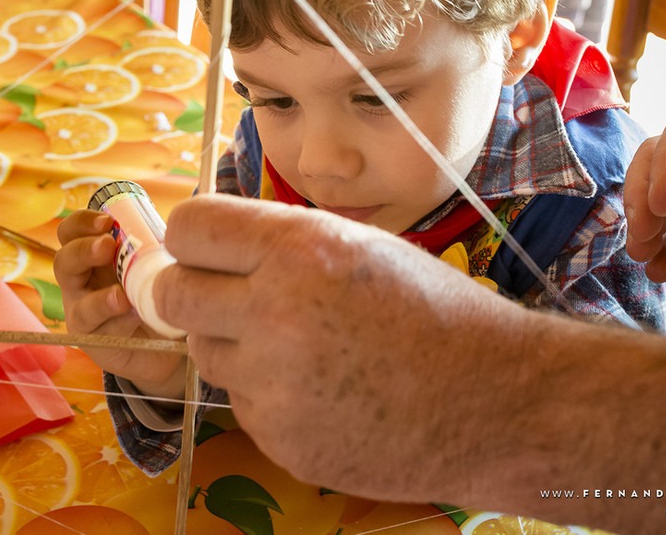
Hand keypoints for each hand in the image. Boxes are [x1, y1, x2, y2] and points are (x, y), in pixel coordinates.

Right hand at [54, 209, 184, 398]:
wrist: (166, 342)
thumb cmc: (156, 291)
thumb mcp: (154, 262)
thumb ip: (156, 244)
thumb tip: (181, 223)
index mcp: (92, 256)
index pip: (71, 232)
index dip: (82, 222)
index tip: (106, 220)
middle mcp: (81, 283)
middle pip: (64, 261)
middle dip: (84, 250)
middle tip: (107, 246)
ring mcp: (84, 314)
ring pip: (78, 305)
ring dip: (100, 299)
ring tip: (120, 296)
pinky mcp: (95, 342)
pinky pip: (101, 332)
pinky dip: (119, 322)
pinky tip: (135, 315)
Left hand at [156, 194, 533, 503]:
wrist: (493, 403)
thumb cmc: (434, 311)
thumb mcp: (359, 246)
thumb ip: (281, 242)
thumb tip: (211, 244)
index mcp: (298, 249)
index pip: (188, 228)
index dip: (195, 239)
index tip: (207, 251)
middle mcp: (274, 312)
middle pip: (171, 293)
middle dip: (190, 292)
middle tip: (229, 299)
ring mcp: (273, 383)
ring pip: (204, 350)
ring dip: (234, 345)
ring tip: (302, 348)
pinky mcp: (278, 437)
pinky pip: (241, 402)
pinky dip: (268, 395)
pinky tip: (324, 392)